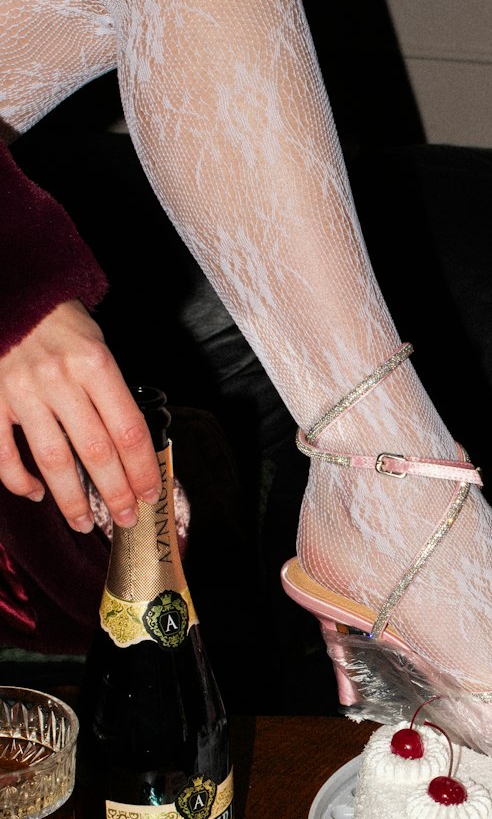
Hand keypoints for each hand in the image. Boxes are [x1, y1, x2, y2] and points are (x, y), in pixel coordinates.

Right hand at [0, 301, 160, 530]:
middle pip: (96, 452)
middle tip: (126, 519)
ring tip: (85, 523)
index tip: (150, 494)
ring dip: (72, 500)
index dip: (143, 469)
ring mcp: (22, 391)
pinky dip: (20, 481)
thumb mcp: (96, 344)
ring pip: (53, 461)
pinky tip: (37, 494)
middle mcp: (59, 379)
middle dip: (115, 493)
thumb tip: (130, 447)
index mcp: (95, 363)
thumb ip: (109, 392)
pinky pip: (4, 453)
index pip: (128, 430)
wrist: (10, 295)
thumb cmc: (58, 321)